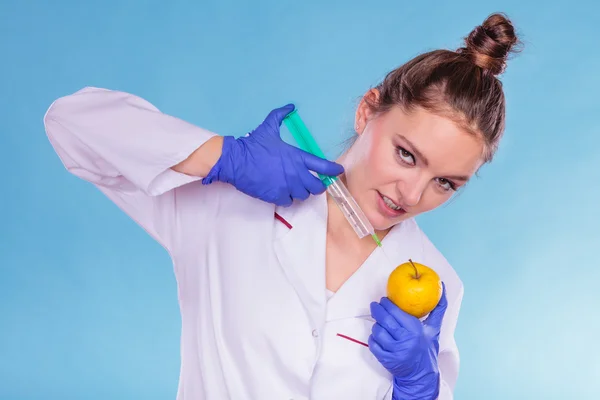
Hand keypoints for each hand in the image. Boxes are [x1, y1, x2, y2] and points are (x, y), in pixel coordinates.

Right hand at [202, 104, 343, 205]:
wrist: (236, 161)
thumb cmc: (253, 145)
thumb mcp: (268, 127)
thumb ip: (280, 115)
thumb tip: (290, 106)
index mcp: (297, 157)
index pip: (323, 166)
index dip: (334, 170)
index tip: (338, 171)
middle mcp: (295, 173)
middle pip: (317, 186)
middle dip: (318, 185)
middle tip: (314, 182)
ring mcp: (287, 187)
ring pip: (304, 195)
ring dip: (302, 192)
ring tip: (297, 187)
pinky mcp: (276, 196)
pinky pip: (290, 202)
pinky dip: (289, 198)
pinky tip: (284, 192)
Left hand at [369, 283, 447, 399]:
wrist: (422, 375)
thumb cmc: (427, 348)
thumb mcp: (434, 329)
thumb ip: (438, 308)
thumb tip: (442, 287)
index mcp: (416, 330)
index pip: (396, 312)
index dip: (387, 304)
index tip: (384, 299)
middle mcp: (405, 340)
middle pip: (385, 320)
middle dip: (377, 310)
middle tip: (375, 305)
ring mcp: (395, 351)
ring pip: (377, 331)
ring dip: (375, 325)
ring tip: (378, 322)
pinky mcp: (386, 360)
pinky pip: (373, 344)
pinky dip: (373, 338)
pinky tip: (377, 335)